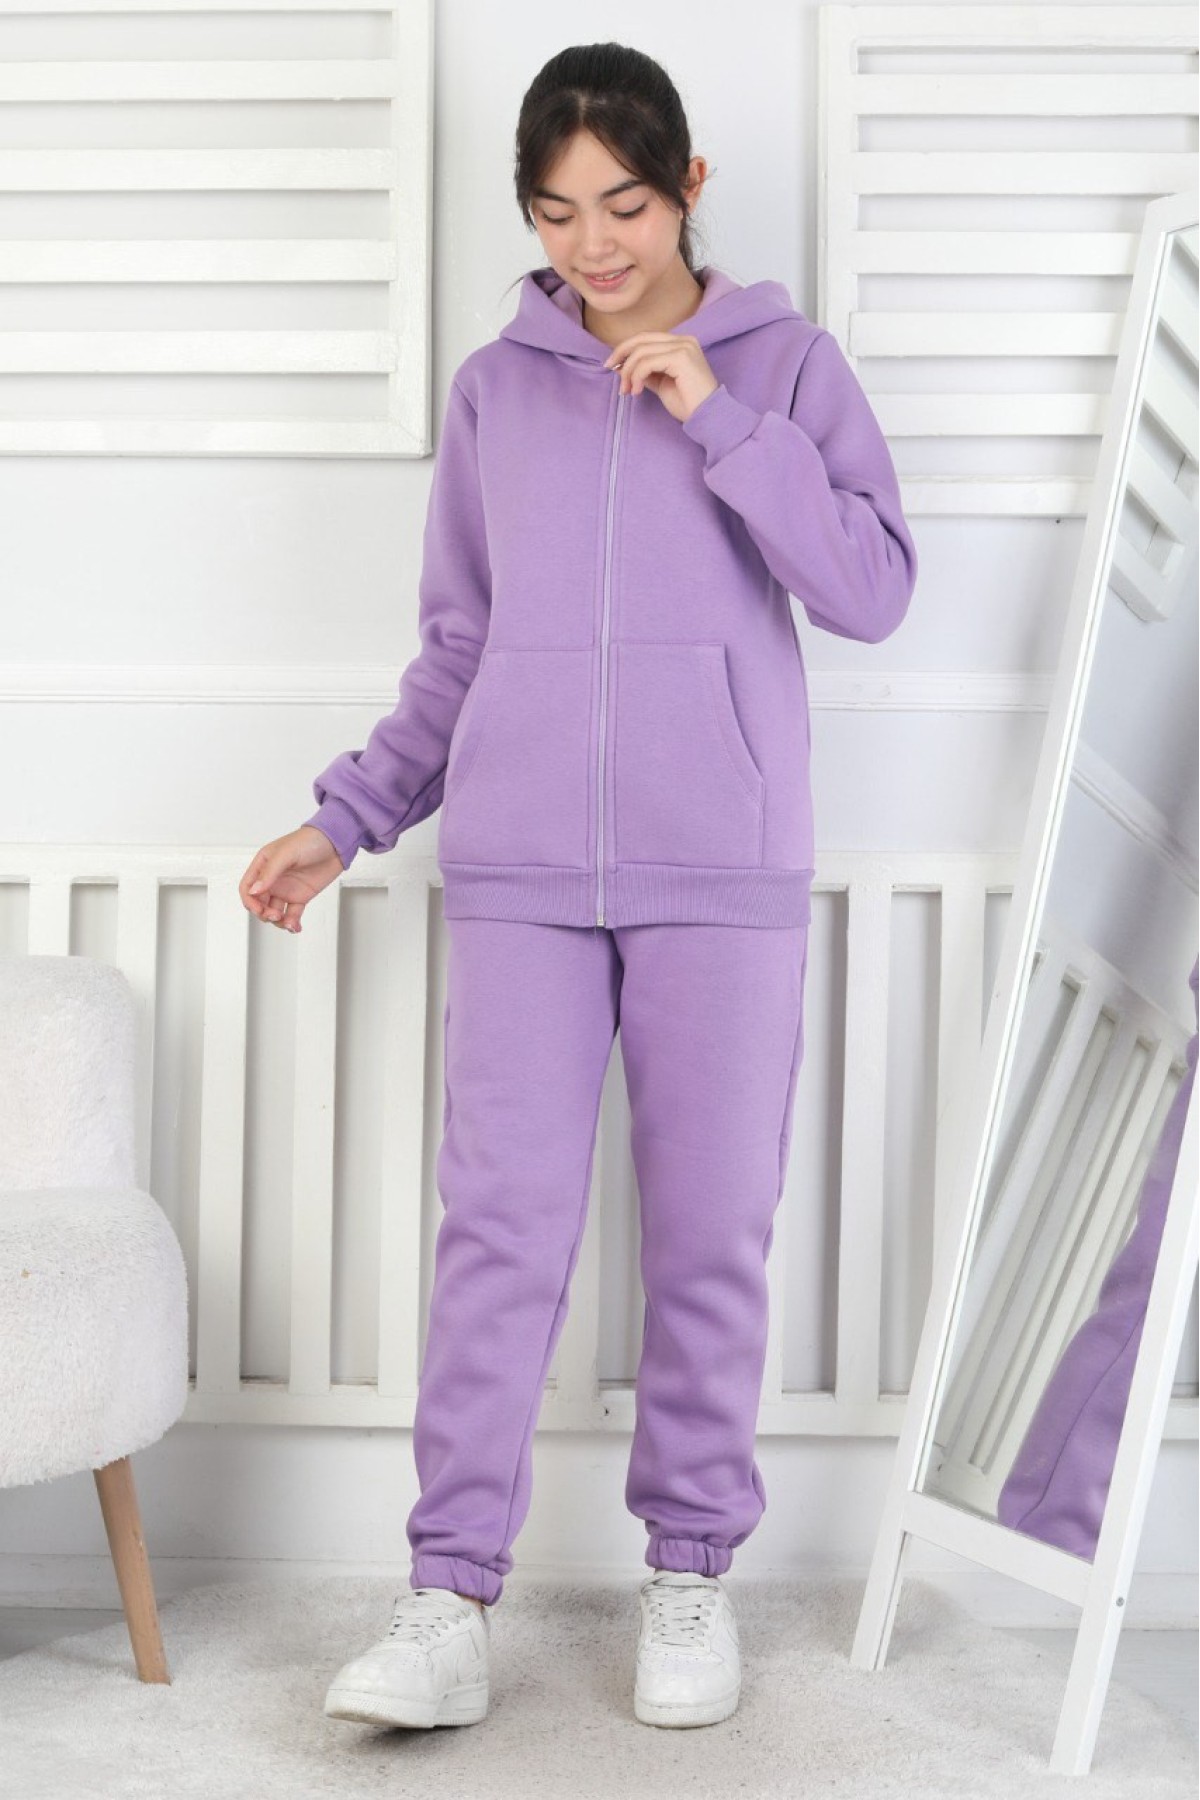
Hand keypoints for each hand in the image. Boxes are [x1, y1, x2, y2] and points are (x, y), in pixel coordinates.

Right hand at [239, 826, 344, 934]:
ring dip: (278, 921)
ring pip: (274, 912)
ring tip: (289, 923)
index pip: (247, 888)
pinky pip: (291, 914)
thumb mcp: (286, 854)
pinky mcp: (300, 897)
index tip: (260, 910)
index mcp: (263, 865)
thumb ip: (269, 873)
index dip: (250, 901)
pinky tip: (295, 927)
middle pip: (259, 903)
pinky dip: (292, 923)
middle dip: (265, 914)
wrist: (336, 844)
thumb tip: (254, 890)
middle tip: (276, 916)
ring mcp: (286, 889)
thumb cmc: (310, 841)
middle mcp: (272, 879)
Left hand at [602, 333, 719, 424]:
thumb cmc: (688, 404)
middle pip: (641, 339)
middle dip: (622, 355)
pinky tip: (637, 391)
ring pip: (642, 352)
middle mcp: (684, 340)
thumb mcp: (661, 384)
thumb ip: (646, 372)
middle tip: (611, 371)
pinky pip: (647, 362)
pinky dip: (637, 376)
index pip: (646, 338)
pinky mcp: (681, 357)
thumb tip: (622, 367)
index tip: (613, 366)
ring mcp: (683, 347)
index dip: (626, 349)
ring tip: (628, 390)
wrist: (708, 417)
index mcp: (681, 343)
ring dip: (629, 371)